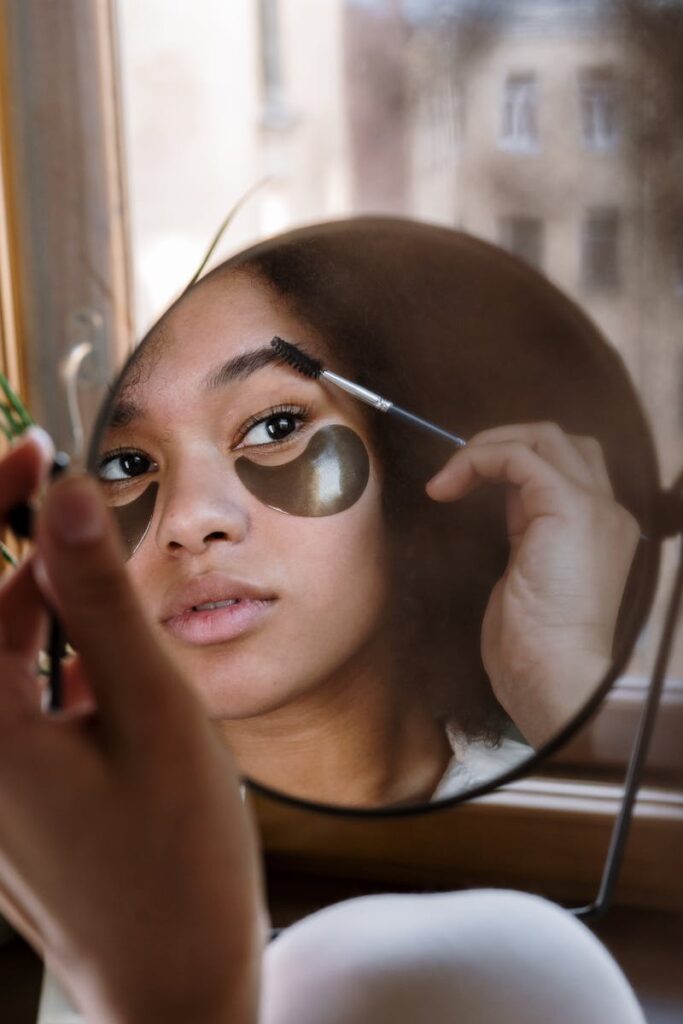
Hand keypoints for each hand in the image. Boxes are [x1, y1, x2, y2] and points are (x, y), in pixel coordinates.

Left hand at [0, 432, 264, 1023]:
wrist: (174, 983)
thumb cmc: (175, 863)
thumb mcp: (153, 713)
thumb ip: (99, 600)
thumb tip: (66, 500)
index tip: (37, 450)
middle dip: (22, 548)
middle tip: (75, 501)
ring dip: (44, 606)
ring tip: (110, 603)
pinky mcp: (4, 788)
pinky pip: (14, 694)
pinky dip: (54, 658)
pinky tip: (106, 667)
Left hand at [426, 422, 639, 746]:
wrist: (555, 676)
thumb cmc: (535, 648)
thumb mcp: (527, 576)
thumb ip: (524, 534)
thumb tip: (502, 500)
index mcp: (600, 530)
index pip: (565, 469)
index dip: (511, 467)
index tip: (463, 489)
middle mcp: (606, 511)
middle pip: (561, 442)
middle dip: (504, 443)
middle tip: (458, 474)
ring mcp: (593, 505)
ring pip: (544, 437)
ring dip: (488, 446)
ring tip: (448, 478)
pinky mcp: (568, 505)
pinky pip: (518, 455)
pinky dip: (477, 460)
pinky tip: (447, 486)